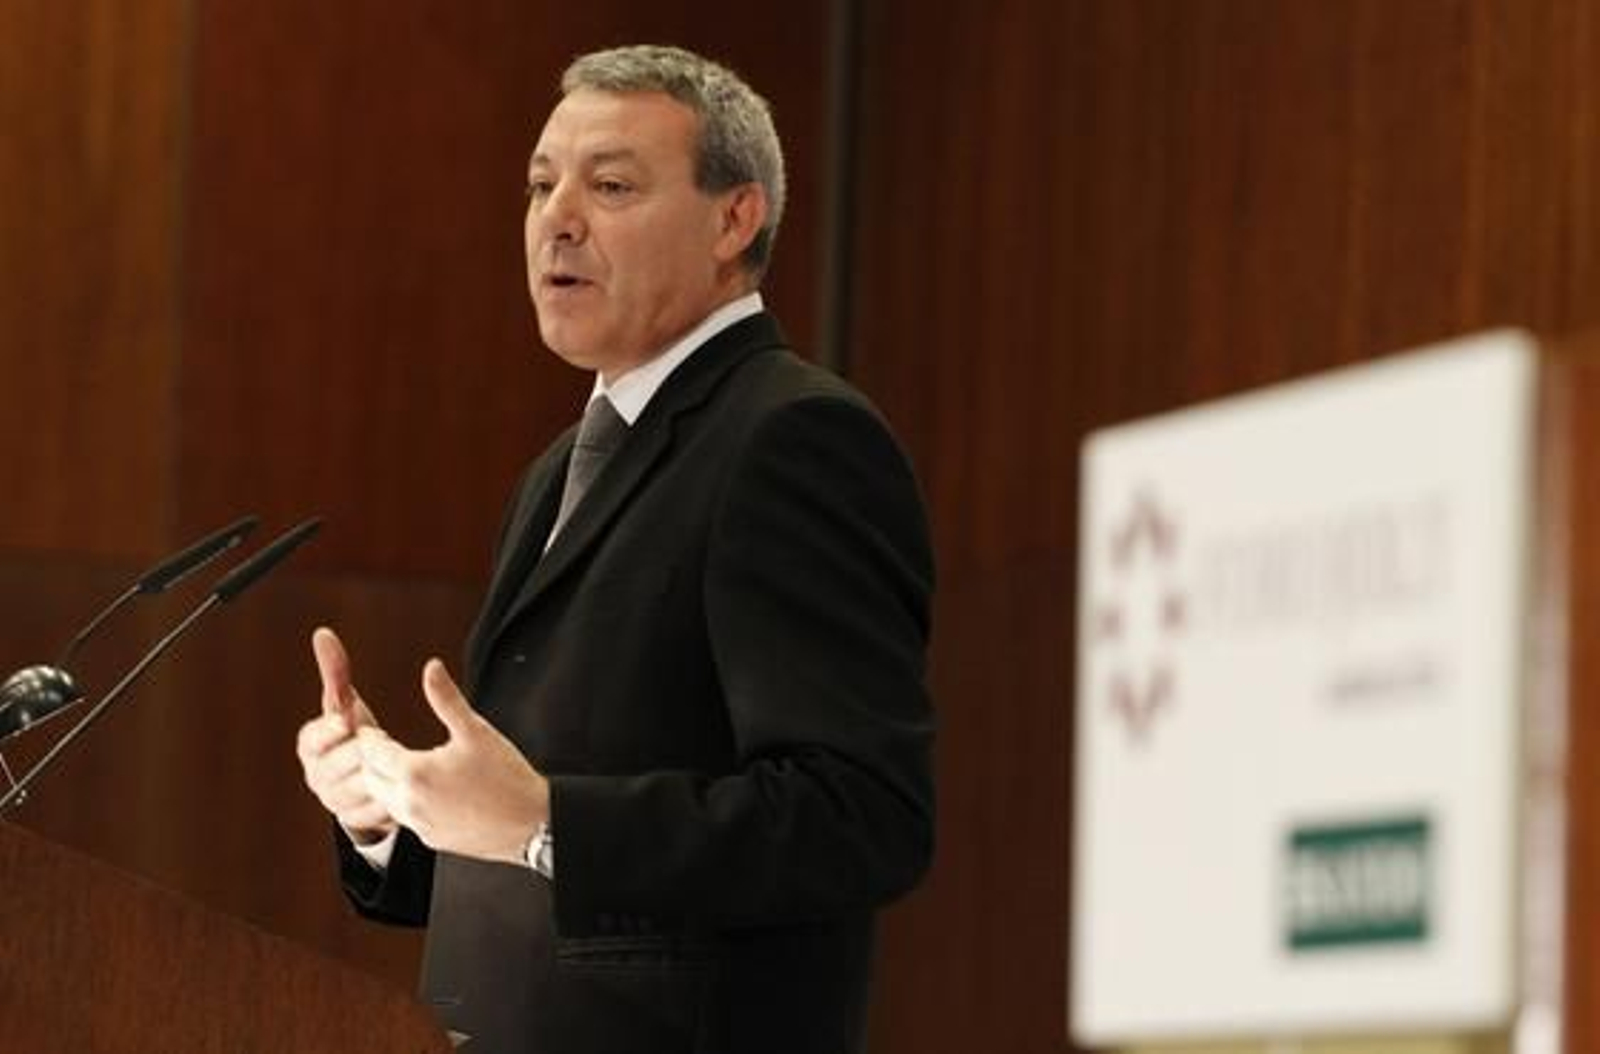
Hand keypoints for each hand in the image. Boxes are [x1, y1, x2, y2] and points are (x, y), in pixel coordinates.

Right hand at [295, 627, 396, 843]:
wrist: (363, 776)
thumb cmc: (353, 731)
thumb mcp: (344, 703)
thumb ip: (335, 671)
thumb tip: (323, 634)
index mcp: (309, 747)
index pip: (312, 739)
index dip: (329, 729)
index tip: (347, 719)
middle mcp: (316, 776)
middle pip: (341, 762)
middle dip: (364, 749)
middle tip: (382, 739)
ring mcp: (335, 801)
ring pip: (362, 784)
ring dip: (382, 771)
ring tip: (397, 760)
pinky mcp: (358, 820)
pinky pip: (380, 805)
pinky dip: (395, 793)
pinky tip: (407, 784)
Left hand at [355, 657, 548, 864]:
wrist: (531, 822)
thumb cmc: (507, 775)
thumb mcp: (475, 730)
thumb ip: (446, 698)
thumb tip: (431, 668)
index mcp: (415, 772)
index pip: (371, 752)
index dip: (368, 738)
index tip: (371, 730)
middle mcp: (410, 802)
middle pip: (369, 779)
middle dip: (371, 762)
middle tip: (381, 746)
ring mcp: (420, 824)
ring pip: (384, 802)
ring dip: (386, 784)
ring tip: (402, 767)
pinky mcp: (432, 838)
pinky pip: (406, 819)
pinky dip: (406, 803)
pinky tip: (426, 791)